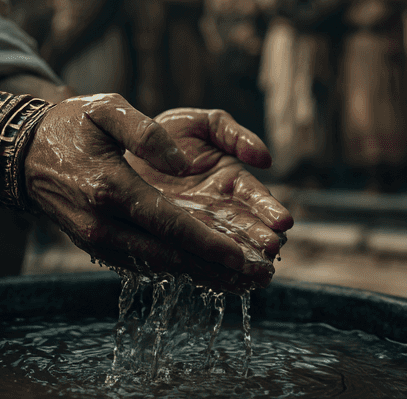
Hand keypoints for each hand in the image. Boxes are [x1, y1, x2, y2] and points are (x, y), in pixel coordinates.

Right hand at [24, 94, 276, 290]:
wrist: (22, 154)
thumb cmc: (70, 125)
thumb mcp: (106, 109)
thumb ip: (147, 132)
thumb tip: (183, 163)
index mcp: (110, 189)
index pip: (170, 225)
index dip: (210, 243)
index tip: (244, 255)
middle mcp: (103, 225)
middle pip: (170, 256)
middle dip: (217, 269)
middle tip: (260, 276)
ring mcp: (97, 241)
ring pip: (159, 266)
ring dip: (202, 274)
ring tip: (245, 280)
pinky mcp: (97, 247)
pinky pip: (143, 263)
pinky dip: (178, 268)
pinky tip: (208, 270)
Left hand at [127, 108, 292, 262]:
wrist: (123, 146)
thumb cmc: (169, 132)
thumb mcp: (204, 124)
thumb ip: (233, 134)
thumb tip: (265, 160)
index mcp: (229, 177)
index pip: (254, 196)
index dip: (268, 208)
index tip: (283, 222)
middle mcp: (217, 206)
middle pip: (243, 226)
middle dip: (258, 239)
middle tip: (271, 252)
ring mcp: (197, 224)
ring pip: (222, 245)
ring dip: (241, 259)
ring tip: (258, 274)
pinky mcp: (174, 238)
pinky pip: (193, 255)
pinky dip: (212, 270)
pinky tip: (231, 283)